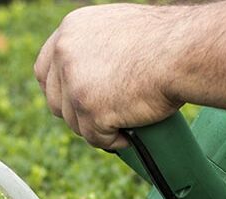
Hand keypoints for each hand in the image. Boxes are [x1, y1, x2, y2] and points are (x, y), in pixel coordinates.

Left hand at [33, 3, 186, 149]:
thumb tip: (86, 74)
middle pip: (55, 102)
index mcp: (70, 31)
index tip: (72, 103)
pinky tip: (129, 134)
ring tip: (126, 120)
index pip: (44, 70)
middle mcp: (65, 54)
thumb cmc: (163, 42)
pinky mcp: (89, 109)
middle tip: (104, 117)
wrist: (181, 52)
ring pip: (75, 124)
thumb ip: (93, 48)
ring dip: (97, 128)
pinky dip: (112, 141)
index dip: (57, 91)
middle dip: (77, 115)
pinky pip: (95, 138)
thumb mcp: (116, 31)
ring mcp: (75, 82)